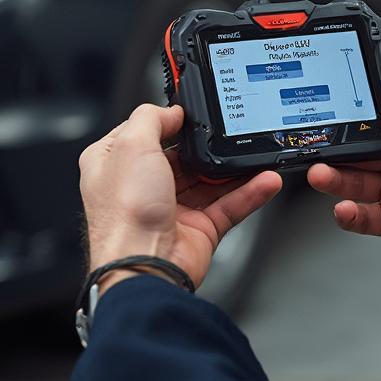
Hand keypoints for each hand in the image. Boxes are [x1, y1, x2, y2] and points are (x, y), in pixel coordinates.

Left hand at [78, 103, 281, 293]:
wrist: (144, 268)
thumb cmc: (126, 214)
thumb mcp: (130, 145)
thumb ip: (151, 118)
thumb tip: (172, 112)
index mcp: (115, 164)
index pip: (144, 132)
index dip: (167, 121)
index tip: (191, 112)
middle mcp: (141, 186)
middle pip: (182, 156)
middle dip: (208, 146)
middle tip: (231, 131)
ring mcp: (171, 209)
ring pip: (210, 180)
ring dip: (235, 169)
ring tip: (256, 153)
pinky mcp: (197, 229)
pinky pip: (229, 205)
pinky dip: (249, 193)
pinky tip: (265, 180)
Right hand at [307, 45, 380, 274]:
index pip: (378, 111)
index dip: (354, 105)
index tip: (330, 98)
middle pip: (359, 146)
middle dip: (336, 145)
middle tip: (318, 140)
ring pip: (354, 180)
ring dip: (334, 177)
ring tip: (321, 174)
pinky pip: (362, 216)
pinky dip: (348, 213)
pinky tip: (343, 207)